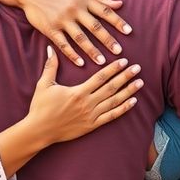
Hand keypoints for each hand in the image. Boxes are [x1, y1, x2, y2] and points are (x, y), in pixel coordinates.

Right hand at [20, 0, 131, 66]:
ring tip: (102, 61)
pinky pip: (63, 44)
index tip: (128, 32)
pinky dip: (72, 54)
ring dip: (92, 51)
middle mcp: (74, 10)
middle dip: (108, 40)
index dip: (117, 21)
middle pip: (94, 27)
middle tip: (119, 52)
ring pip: (80, 38)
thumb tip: (119, 3)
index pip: (104, 11)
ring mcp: (61, 20)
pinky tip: (80, 63)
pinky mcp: (50, 29)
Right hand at [24, 47, 142, 143]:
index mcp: (78, 92)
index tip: (124, 60)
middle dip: (125, 77)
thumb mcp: (44, 85)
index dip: (113, 68)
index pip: (100, 77)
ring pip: (114, 101)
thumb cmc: (40, 107)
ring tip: (140, 83)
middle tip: (137, 68)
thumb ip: (50, 66)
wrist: (39, 131)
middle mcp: (87, 103)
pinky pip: (111, 116)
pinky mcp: (92, 126)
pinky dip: (123, 109)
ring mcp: (91, 116)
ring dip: (128, 91)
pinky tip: (133, 102)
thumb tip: (50, 48)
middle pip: (111, 88)